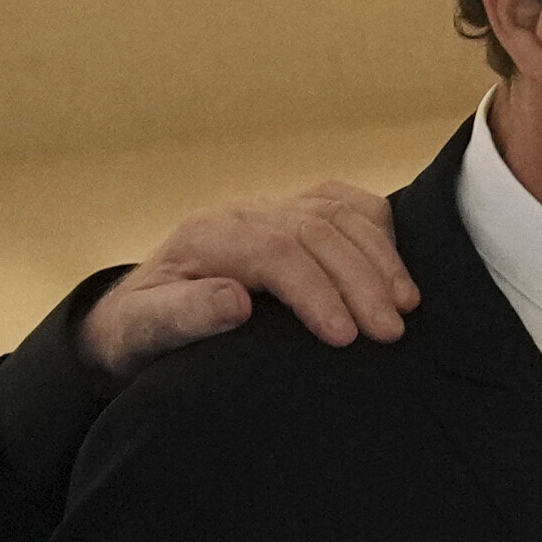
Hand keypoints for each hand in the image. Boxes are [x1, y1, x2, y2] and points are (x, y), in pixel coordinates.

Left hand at [80, 180, 418, 371]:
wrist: (136, 314)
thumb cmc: (141, 332)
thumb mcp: (144, 331)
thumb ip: (183, 315)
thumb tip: (235, 301)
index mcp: (206, 238)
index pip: (275, 251)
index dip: (316, 291)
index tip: (344, 338)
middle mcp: (242, 213)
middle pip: (315, 231)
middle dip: (360, 280)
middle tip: (390, 332)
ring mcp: (270, 209)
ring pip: (337, 214)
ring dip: (379, 257)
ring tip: (405, 305)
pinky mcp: (290, 214)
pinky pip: (342, 202)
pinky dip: (376, 227)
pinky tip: (395, 266)